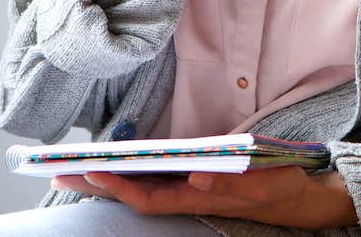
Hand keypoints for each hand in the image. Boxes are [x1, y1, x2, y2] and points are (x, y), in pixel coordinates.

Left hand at [50, 166, 357, 228]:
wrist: (300, 197)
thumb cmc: (278, 185)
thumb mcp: (261, 181)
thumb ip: (229, 181)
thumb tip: (195, 175)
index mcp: (199, 197)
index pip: (149, 197)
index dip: (119, 186)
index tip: (91, 170)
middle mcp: (188, 196)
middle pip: (135, 193)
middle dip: (98, 183)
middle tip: (60, 169)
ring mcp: (190, 191)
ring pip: (142, 188)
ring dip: (109, 178)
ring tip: (76, 165)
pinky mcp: (196, 182)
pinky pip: (156, 181)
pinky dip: (132, 173)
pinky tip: (116, 164)